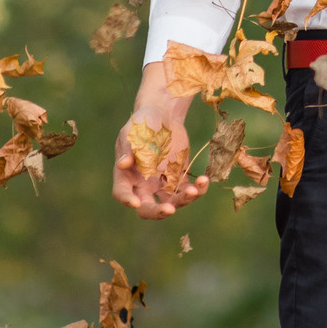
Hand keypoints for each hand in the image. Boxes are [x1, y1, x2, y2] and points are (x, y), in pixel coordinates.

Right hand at [112, 69, 208, 218]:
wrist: (163, 116)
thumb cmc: (143, 124)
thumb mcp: (132, 133)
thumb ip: (129, 149)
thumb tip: (122, 164)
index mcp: (127, 175)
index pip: (122, 193)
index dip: (127, 199)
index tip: (136, 202)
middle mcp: (143, 185)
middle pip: (147, 207)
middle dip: (158, 211)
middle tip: (170, 209)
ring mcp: (163, 184)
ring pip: (171, 202)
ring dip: (183, 200)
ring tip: (193, 190)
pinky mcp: (180, 179)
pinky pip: (188, 190)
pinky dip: (198, 190)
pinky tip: (204, 181)